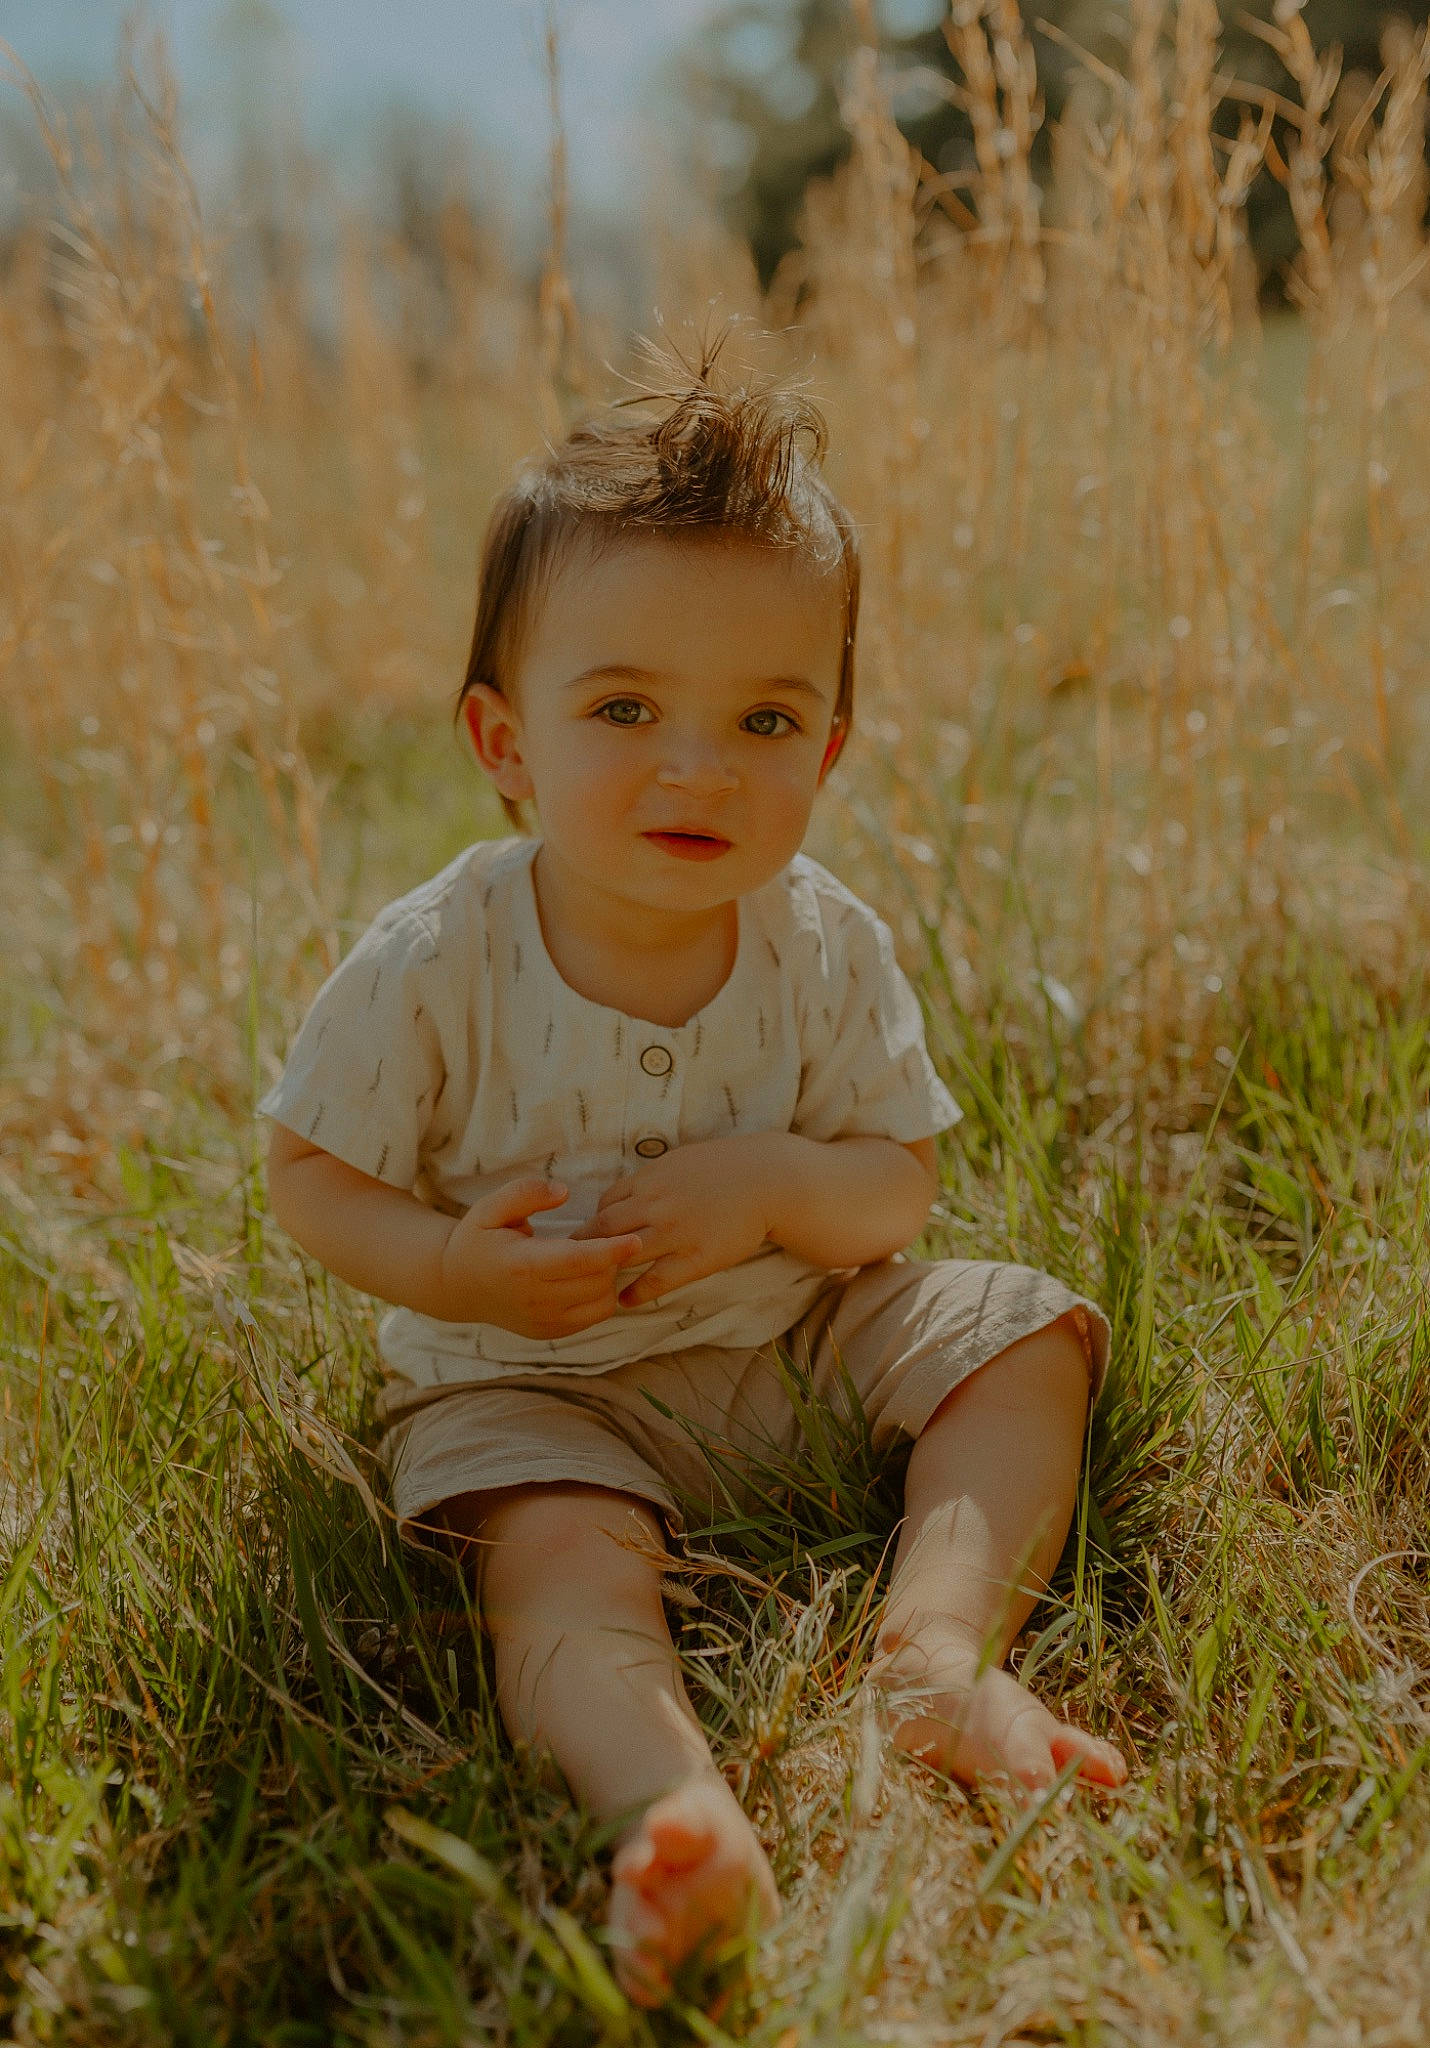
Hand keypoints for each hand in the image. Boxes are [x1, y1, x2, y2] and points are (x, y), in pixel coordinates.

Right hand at [436, 1176, 644, 1338]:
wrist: (456, 1285)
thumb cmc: (478, 1240)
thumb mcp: (491, 1207)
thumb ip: (526, 1192)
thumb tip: (563, 1192)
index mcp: (521, 1265)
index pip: (578, 1261)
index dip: (611, 1251)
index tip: (636, 1240)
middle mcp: (534, 1299)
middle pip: (596, 1281)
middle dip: (611, 1259)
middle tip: (604, 1238)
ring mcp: (542, 1321)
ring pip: (600, 1303)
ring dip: (608, 1279)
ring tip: (593, 1258)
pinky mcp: (549, 1333)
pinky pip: (592, 1318)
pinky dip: (600, 1297)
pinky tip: (587, 1278)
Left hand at [569, 1136, 787, 1308]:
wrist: (768, 1180)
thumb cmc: (726, 1169)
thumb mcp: (680, 1161)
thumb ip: (652, 1179)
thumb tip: (629, 1193)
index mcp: (650, 1178)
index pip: (605, 1204)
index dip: (595, 1224)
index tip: (592, 1240)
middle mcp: (655, 1203)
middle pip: (603, 1229)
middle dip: (586, 1248)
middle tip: (575, 1268)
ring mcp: (674, 1231)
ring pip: (623, 1254)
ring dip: (606, 1271)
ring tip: (597, 1287)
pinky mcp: (695, 1257)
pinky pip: (655, 1279)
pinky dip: (636, 1293)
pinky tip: (626, 1300)